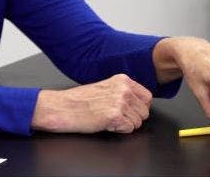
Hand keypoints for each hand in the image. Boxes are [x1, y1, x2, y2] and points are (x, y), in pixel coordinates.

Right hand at [31, 74, 151, 132]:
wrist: (62, 107)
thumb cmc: (80, 100)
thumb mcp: (106, 87)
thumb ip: (124, 91)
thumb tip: (140, 102)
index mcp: (123, 80)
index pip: (147, 97)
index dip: (140, 107)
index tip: (130, 111)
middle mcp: (124, 90)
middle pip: (144, 112)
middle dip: (133, 118)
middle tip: (117, 117)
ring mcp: (120, 102)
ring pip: (138, 122)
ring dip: (126, 124)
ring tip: (109, 119)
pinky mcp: (114, 116)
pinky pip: (129, 129)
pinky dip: (119, 129)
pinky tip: (106, 123)